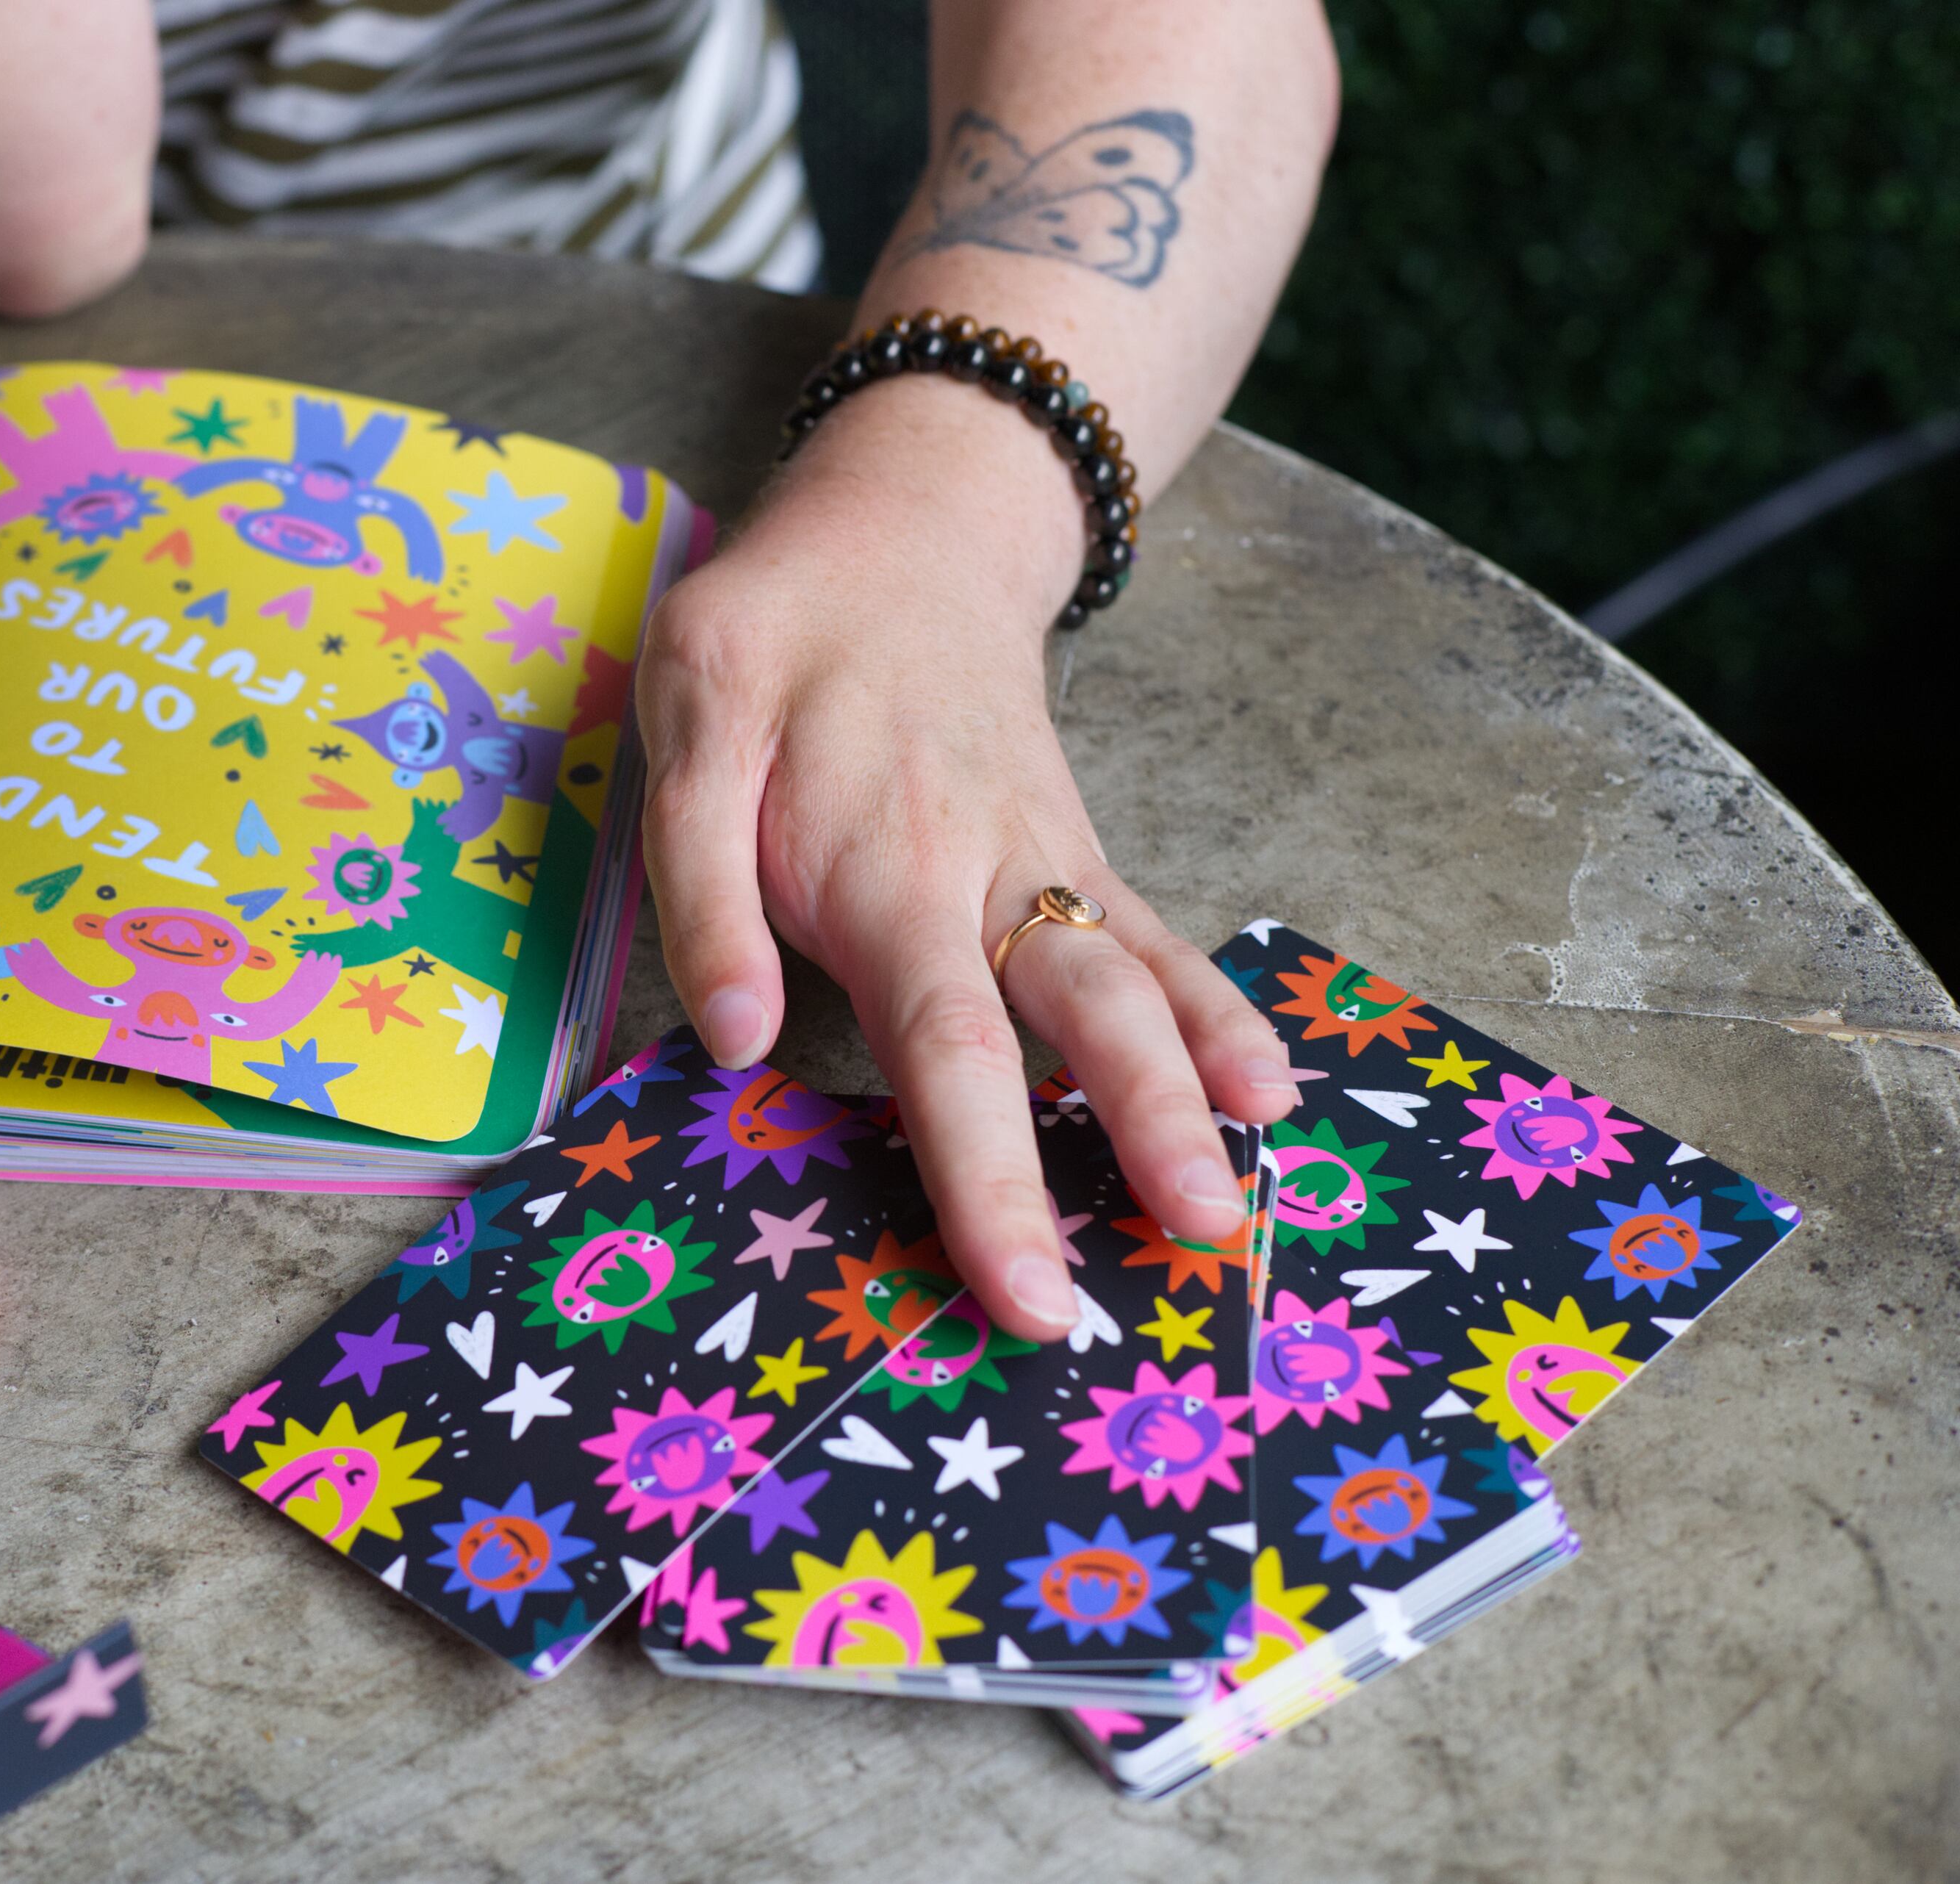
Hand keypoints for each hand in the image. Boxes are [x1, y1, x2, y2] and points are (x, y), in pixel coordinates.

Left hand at [635, 375, 1297, 1339]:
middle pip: (1079, 1024)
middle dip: (1142, 1141)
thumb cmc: (771, 641)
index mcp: (886, 872)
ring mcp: (1050, 861)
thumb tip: (735, 1042)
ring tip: (1244, 1199)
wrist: (899, 532)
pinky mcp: (1077, 850)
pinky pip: (1156, 935)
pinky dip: (1215, 1008)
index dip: (987, 1176)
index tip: (1026, 1292)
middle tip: (1198, 1254)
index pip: (946, 1050)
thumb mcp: (693, 722)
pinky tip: (1266, 1087)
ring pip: (1139, 981)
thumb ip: (702, 884)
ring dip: (1196, 1088)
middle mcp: (989, 877)